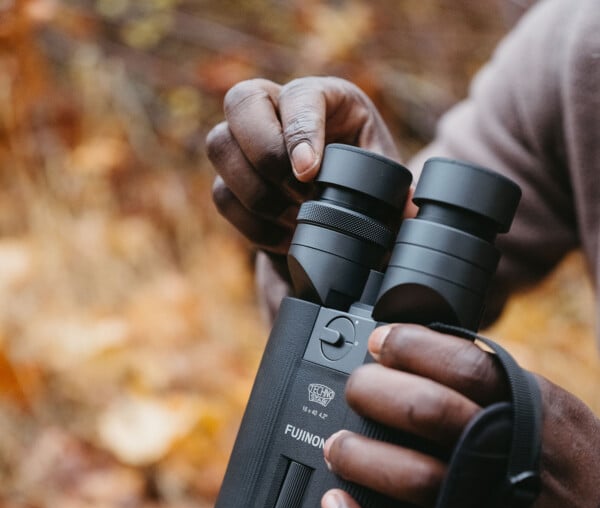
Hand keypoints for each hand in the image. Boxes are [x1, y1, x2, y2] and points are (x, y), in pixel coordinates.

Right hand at [205, 77, 400, 312]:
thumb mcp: (390, 186)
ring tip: (296, 220)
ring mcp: (247, 143)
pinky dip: (251, 223)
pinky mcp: (232, 180)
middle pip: (241, 100)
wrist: (345, 219)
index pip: (300, 94)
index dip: (300, 131)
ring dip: (255, 191)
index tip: (310, 174)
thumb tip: (410, 210)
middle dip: (265, 154)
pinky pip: (222, 195)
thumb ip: (398, 195)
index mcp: (326, 99)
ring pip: (219, 145)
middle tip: (299, 195)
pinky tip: (284, 238)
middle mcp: (278, 109)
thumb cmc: (372, 191)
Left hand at [321, 323, 599, 507]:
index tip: (381, 342)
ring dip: (359, 456)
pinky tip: (335, 505)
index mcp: (524, 412)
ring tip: (338, 445)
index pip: (462, 365)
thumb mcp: (550, 409)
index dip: (411, 347)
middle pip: (425, 412)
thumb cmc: (569, 469)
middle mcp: (500, 456)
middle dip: (375, 392)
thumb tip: (429, 354)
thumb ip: (497, 383)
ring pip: (407, 478)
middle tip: (355, 388)